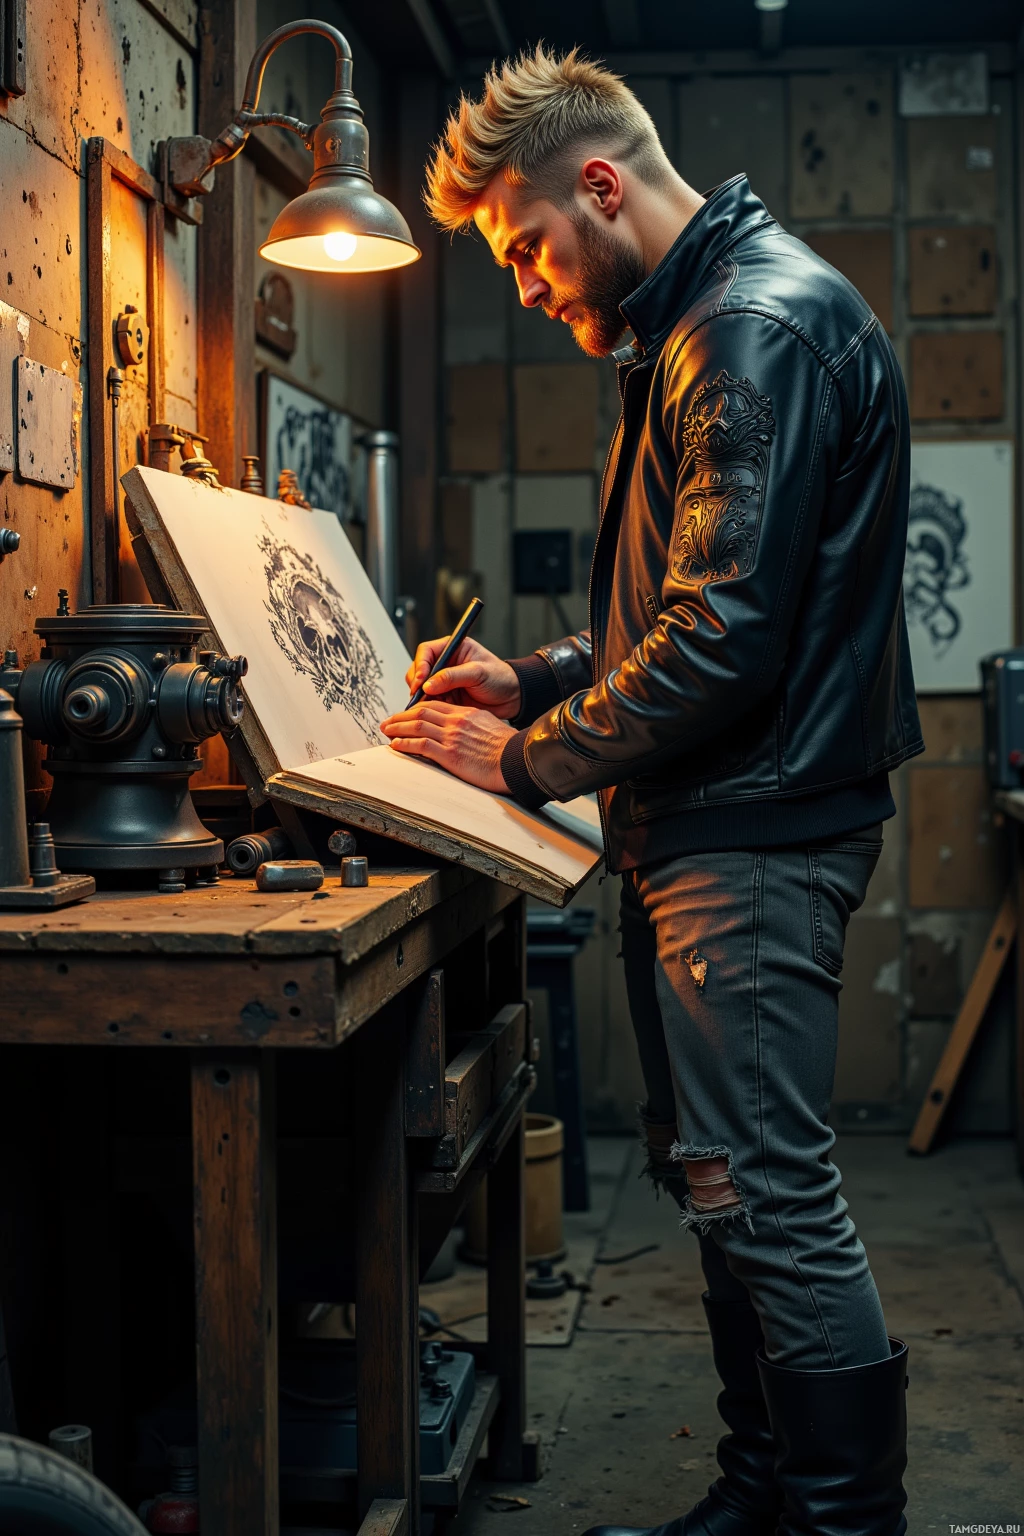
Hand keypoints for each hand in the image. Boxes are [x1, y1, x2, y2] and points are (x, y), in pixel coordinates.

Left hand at [380, 700, 513, 791]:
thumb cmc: (509, 750)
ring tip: (386, 731)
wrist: (518, 761)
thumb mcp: (490, 729)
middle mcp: (457, 721)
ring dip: (397, 728)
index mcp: (467, 713)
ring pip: (417, 725)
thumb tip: (462, 732)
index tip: (405, 715)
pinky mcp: (450, 753)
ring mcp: (452, 737)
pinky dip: (405, 743)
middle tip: (388, 722)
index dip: (416, 709)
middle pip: (421, 712)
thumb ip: (473, 726)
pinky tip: (396, 745)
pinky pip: (420, 744)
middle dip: (401, 716)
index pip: (434, 706)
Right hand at [406, 635, 520, 718]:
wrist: (512, 698)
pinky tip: (435, 713)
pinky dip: (429, 707)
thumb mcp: (478, 673)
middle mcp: (445, 663)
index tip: (420, 681)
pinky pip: (430, 702)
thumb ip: (452, 677)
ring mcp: (444, 681)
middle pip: (419, 670)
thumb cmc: (501, 678)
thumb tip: (428, 684)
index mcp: (453, 649)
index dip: (420, 665)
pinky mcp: (446, 697)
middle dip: (417, 683)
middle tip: (419, 696)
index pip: (426, 652)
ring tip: (429, 706)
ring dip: (422, 697)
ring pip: (422, 688)